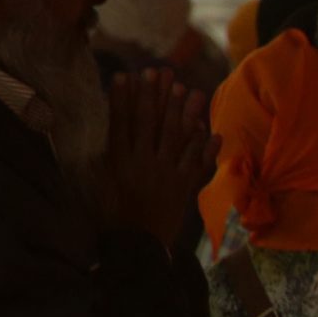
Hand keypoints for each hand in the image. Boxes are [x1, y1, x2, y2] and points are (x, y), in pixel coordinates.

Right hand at [96, 70, 212, 240]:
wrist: (138, 244)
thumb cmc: (116, 212)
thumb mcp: (105, 179)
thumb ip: (111, 153)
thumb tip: (115, 125)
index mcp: (119, 160)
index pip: (120, 122)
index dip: (122, 98)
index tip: (125, 75)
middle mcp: (142, 163)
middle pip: (150, 123)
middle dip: (157, 95)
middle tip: (163, 71)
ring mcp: (165, 174)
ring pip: (176, 138)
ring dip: (185, 112)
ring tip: (190, 90)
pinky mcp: (182, 187)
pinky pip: (196, 164)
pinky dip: (205, 148)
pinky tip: (212, 131)